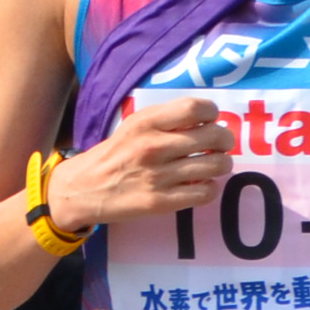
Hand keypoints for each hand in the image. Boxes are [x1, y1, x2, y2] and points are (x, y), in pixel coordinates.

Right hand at [47, 96, 229, 229]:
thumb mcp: (134, 125)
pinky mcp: (161, 202)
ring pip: (216, 165)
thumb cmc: (115, 153)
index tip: (211, 120)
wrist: (84, 189)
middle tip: (221, 144)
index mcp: (146, 122)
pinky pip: (205, 193)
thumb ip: (167, 119)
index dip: (213, 113)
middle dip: (225, 140)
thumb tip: (209, 118)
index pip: (197, 107)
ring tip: (214, 164)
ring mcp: (158, 176)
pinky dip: (209, 188)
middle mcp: (154, 147)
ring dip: (221, 164)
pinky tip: (200, 184)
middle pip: (214, 136)